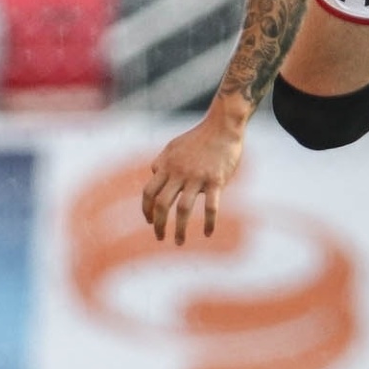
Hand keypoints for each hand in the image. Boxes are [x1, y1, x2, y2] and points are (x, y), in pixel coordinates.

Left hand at [141, 111, 245, 245]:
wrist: (222, 127)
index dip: (146, 209)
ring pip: (183, 209)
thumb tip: (153, 173)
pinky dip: (208, 222)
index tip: (149, 221)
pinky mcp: (216, 180)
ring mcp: (197, 177)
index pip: (149, 192)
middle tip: (160, 237)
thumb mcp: (173, 146)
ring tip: (178, 241)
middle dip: (158, 224)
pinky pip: (210, 206)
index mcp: (166, 166)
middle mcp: (178, 173)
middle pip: (161, 204)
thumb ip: (161, 161)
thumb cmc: (198, 138)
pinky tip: (207, 233)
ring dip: (179, 229)